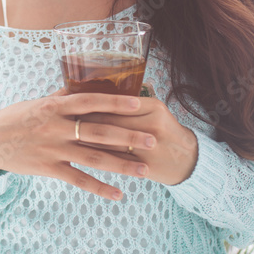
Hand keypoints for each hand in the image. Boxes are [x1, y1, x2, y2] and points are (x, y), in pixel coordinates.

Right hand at [0, 87, 159, 200]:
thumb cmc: (14, 118)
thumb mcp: (37, 102)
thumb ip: (62, 97)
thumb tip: (84, 84)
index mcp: (54, 106)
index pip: (89, 100)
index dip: (115, 101)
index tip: (139, 102)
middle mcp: (55, 126)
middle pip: (98, 131)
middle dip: (128, 136)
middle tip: (152, 139)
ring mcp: (52, 149)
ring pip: (93, 158)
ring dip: (122, 164)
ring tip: (145, 170)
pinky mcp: (48, 168)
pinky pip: (78, 180)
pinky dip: (99, 188)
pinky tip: (118, 194)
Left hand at [77, 95, 198, 186]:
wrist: (190, 161)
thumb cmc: (166, 131)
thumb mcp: (156, 110)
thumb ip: (132, 100)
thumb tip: (100, 85)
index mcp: (153, 107)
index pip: (116, 103)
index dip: (92, 104)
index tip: (71, 101)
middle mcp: (153, 125)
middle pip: (110, 122)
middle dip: (83, 122)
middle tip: (63, 119)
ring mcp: (150, 148)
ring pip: (110, 143)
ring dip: (85, 141)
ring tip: (67, 137)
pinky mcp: (146, 168)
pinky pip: (115, 161)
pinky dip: (97, 158)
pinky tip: (81, 156)